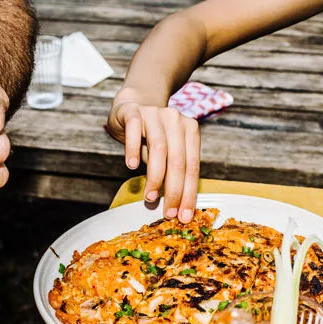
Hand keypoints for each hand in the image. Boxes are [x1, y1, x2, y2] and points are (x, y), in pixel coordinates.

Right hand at [107, 87, 199, 222]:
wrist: (130, 108)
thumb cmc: (150, 137)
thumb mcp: (166, 153)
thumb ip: (171, 172)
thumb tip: (176, 205)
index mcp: (190, 130)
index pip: (192, 166)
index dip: (189, 193)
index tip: (184, 216)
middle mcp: (175, 120)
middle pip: (178, 160)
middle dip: (174, 190)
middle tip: (168, 212)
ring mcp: (155, 113)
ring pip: (159, 148)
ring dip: (155, 176)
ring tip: (150, 196)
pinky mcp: (134, 112)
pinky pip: (135, 130)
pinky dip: (134, 149)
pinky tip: (131, 166)